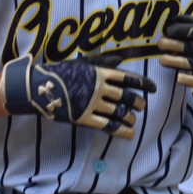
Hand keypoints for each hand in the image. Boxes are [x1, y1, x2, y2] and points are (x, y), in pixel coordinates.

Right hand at [0, 53, 157, 139]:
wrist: (39, 87)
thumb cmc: (60, 72)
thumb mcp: (83, 62)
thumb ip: (102, 62)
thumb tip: (119, 59)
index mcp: (100, 72)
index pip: (127, 78)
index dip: (143, 84)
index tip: (153, 89)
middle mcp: (99, 88)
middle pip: (126, 97)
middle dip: (137, 103)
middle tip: (141, 106)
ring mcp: (92, 103)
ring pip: (119, 112)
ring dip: (130, 118)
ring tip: (133, 120)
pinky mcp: (84, 118)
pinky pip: (108, 126)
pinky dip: (121, 131)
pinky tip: (129, 134)